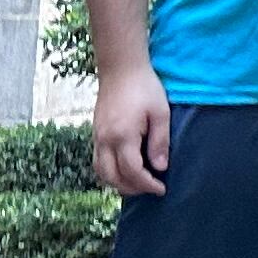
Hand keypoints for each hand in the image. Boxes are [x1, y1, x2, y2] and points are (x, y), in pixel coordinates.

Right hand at [90, 63, 171, 198]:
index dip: (147, 184)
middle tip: (151, 189)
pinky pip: (97, 161)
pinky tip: (124, 170)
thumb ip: (160, 141)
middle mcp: (105, 140)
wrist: (120, 68)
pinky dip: (109, 172)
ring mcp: (97, 137)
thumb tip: (160, 168)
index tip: (162, 189)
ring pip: (101, 172)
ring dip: (118, 183)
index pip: (132, 172)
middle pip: (113, 177)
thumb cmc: (144, 87)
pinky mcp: (95, 133)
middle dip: (132, 188)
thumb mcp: (160, 112)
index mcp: (123, 136)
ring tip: (138, 184)